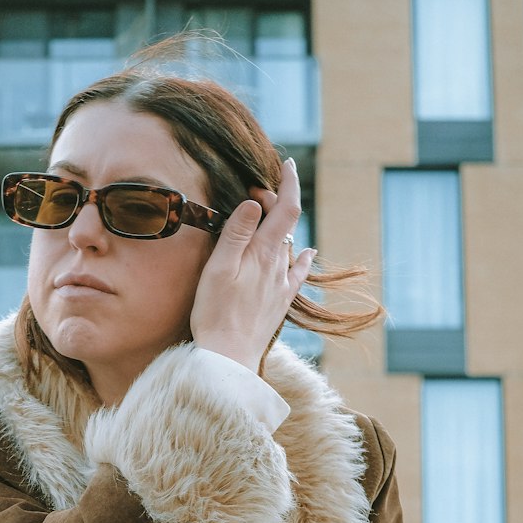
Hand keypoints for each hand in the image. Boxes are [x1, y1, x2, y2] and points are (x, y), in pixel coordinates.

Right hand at [189, 157, 315, 371]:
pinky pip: (297, 273)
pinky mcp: (280, 303)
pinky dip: (303, 257)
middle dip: (277, 200)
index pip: (287, 208)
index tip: (285, 164)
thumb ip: (237, 233)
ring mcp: (282, 286)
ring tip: (268, 214)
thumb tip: (255, 202)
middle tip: (255, 192)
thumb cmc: (215, 314)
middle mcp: (279, 267)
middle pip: (287, 224)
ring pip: (289, 245)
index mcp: (264, 253)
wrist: (228, 359)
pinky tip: (307, 253)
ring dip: (281, 226)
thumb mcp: (218, 268)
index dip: (288, 182)